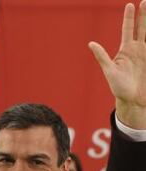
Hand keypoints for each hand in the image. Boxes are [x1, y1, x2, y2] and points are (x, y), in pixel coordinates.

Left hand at [89, 1, 145, 128]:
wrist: (133, 100)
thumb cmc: (119, 88)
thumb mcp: (109, 71)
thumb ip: (102, 56)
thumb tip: (91, 43)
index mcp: (126, 50)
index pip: (128, 29)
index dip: (129, 17)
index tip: (130, 5)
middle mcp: (138, 50)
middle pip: (143, 28)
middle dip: (144, 15)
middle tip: (145, 1)